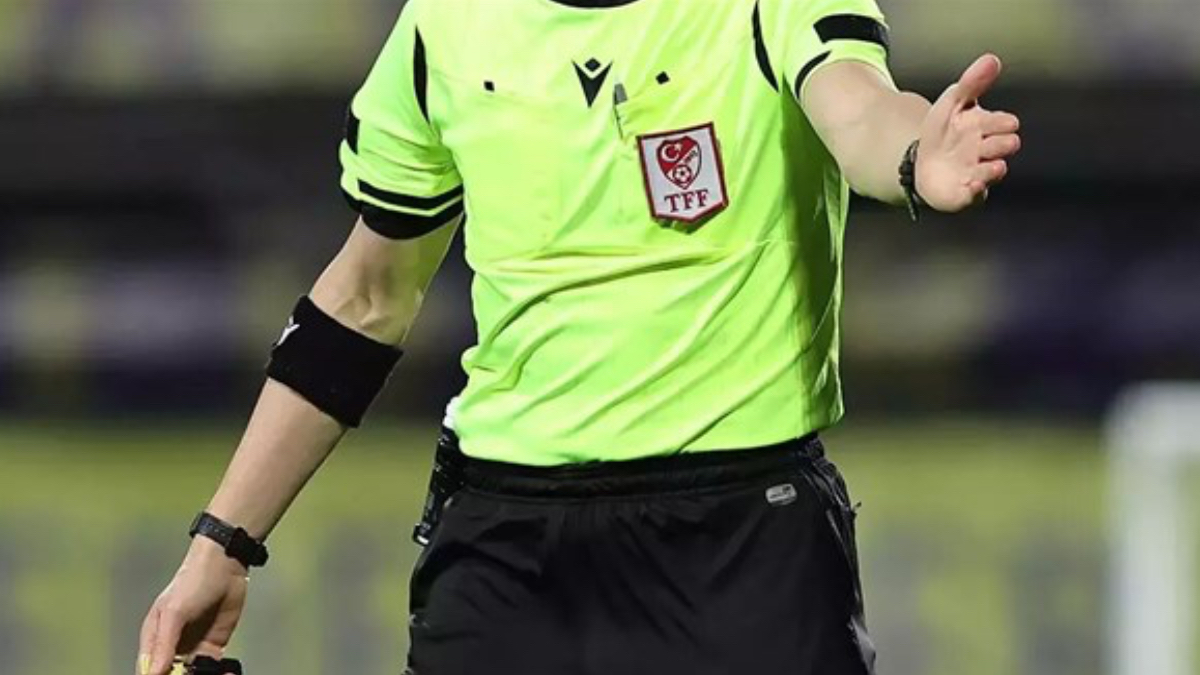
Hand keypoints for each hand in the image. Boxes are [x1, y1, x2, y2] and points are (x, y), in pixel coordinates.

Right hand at [137, 539, 248, 674]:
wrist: (225, 567)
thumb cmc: (192, 583)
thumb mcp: (174, 612)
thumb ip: (164, 644)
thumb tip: (155, 672)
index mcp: (154, 639)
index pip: (149, 670)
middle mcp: (172, 647)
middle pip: (171, 674)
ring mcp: (193, 647)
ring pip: (193, 674)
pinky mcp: (213, 646)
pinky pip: (212, 668)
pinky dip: (218, 674)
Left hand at [916, 54, 1021, 211]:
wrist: (921, 160)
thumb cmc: (944, 129)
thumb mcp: (953, 102)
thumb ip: (972, 83)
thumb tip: (992, 58)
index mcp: (988, 127)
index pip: (1005, 123)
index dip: (1002, 122)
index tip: (1001, 122)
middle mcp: (988, 151)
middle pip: (1005, 146)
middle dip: (1000, 144)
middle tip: (986, 143)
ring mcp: (978, 172)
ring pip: (993, 171)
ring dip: (993, 169)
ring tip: (992, 167)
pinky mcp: (966, 193)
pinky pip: (975, 196)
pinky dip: (975, 192)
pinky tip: (972, 185)